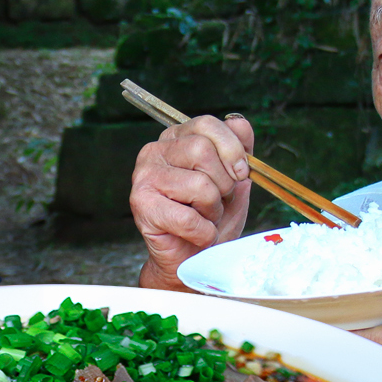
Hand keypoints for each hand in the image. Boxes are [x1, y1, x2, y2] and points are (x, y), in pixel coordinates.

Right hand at [131, 115, 255, 291]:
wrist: (192, 258)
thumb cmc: (210, 218)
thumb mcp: (234, 180)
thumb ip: (238, 149)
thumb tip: (239, 123)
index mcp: (177, 138)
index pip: (206, 124)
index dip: (232, 149)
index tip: (240, 174)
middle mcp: (155, 151)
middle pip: (202, 150)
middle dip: (223, 183)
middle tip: (218, 202)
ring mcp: (144, 176)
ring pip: (199, 184)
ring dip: (213, 210)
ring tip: (204, 219)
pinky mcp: (141, 205)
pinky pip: (189, 218)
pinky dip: (203, 233)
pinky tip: (196, 235)